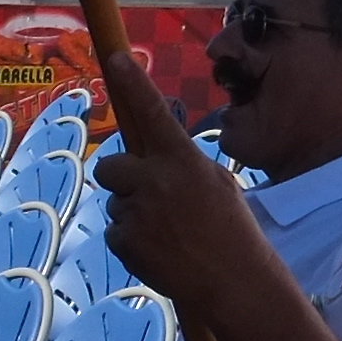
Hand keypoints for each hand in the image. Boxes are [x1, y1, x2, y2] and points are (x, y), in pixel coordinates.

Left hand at [92, 55, 265, 314]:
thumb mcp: (216, 183)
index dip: (134, 83)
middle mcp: (155, 179)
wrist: (231, 282)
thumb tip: (153, 156)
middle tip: (147, 196)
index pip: (154, 112)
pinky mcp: (124, 239)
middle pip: (110, 164)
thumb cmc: (231, 230)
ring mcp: (137, 210)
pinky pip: (116, 231)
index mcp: (183, 160)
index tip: (118, 59)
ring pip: (115, 201)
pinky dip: (131, 241)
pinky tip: (159, 252)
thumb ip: (182, 165)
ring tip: (166, 234)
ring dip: (132, 213)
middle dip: (122, 178)